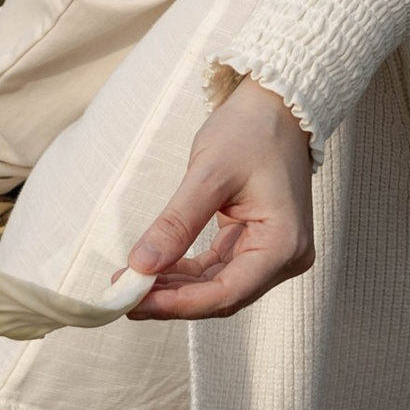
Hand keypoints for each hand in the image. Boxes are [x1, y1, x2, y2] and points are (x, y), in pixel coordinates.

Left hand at [126, 82, 314, 319]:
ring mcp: (273, 252)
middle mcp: (285, 257)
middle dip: (171, 298)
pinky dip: (186, 273)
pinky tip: (154, 272)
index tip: (135, 302)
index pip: (227, 292)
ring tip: (131, 284)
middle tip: (124, 297)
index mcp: (283, 243)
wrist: (276, 106)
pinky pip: (218, 269)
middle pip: (222, 295)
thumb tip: (141, 266)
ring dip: (175, 288)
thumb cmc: (251, 131)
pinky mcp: (258, 244)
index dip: (178, 304)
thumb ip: (176, 223)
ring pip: (217, 286)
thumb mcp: (209, 174)